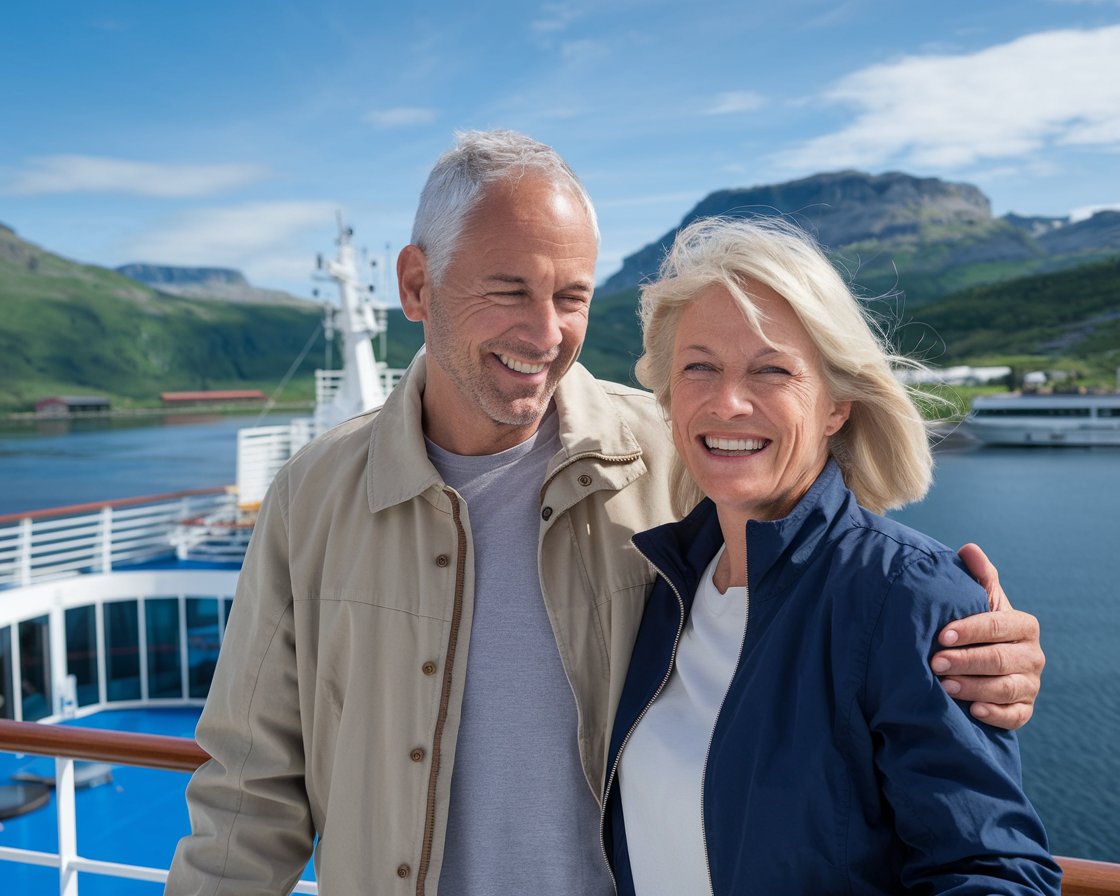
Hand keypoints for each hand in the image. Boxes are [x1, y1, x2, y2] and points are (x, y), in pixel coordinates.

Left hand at [930, 543, 1043, 729]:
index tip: (941, 634)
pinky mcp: (1024, 709)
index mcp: (1023, 625)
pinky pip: (1016, 716)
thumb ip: (978, 578)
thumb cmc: (977, 627)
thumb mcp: (979, 602)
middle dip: (966, 660)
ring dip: (974, 687)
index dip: (971, 630)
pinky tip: (974, 710)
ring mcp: (1031, 684)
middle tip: (934, 662)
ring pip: (1006, 688)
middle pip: (1001, 659)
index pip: (999, 625)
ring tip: (944, 686)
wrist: (983, 663)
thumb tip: (968, 549)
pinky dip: (996, 714)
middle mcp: (1033, 655)